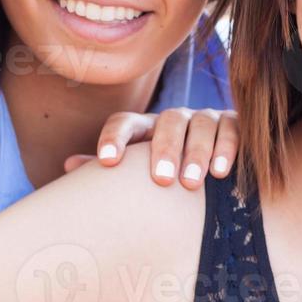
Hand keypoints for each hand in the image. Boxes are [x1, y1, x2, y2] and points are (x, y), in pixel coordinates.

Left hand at [62, 108, 238, 189]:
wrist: (214, 167)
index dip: (114, 138)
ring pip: (200, 126)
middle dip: (165, 150)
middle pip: (167, 123)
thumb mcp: (137, 171)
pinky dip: (227, 149)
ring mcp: (205, 119)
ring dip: (197, 153)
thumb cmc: (165, 174)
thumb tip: (68, 166)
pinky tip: (222, 172)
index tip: (107, 161)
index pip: (124, 123)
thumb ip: (109, 168)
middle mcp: (174, 119)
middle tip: (161, 180)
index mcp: (145, 128)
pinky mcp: (233, 125)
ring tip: (192, 183)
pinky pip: (231, 129)